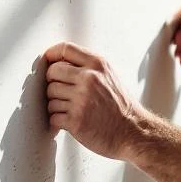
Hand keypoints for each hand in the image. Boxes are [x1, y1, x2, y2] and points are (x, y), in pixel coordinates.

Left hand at [41, 41, 145, 160]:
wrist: (133, 132)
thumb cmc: (121, 106)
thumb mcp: (110, 76)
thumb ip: (88, 66)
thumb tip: (59, 61)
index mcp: (97, 65)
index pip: (65, 49)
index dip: (51, 54)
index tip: (48, 61)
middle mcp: (89, 79)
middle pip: (52, 72)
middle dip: (53, 83)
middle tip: (62, 92)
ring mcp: (81, 100)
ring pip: (50, 96)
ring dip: (56, 105)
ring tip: (71, 110)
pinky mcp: (75, 120)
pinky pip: (53, 116)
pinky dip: (58, 121)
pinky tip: (70, 121)